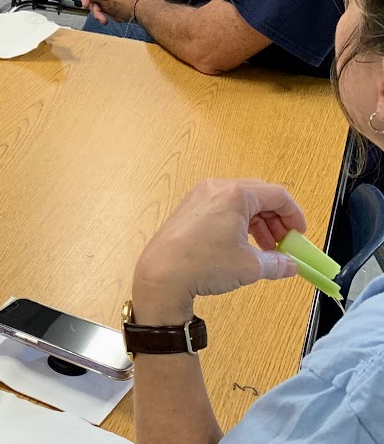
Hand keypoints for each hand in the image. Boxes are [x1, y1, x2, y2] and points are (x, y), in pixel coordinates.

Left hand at [133, 179, 302, 323]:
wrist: (162, 274)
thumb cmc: (203, 263)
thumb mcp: (250, 266)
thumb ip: (278, 263)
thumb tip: (290, 265)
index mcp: (235, 194)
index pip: (277, 195)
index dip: (294, 215)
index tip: (300, 235)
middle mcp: (216, 188)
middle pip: (259, 196)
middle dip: (277, 221)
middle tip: (285, 244)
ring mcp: (199, 196)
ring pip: (240, 203)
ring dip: (258, 224)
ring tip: (266, 250)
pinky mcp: (189, 209)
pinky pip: (223, 209)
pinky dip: (239, 224)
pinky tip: (243, 246)